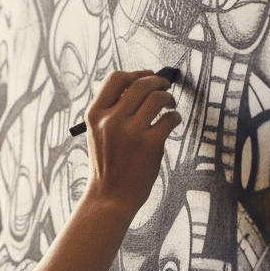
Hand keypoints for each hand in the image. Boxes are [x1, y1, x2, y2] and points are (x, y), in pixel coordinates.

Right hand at [84, 69, 180, 218]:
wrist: (109, 197)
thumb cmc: (108, 165)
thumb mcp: (98, 133)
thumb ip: (113, 111)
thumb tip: (140, 86)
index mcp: (95, 115)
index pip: (116, 78)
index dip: (136, 73)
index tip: (147, 77)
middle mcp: (111, 120)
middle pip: (140, 83)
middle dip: (158, 81)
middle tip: (165, 87)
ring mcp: (131, 132)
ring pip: (157, 97)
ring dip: (168, 98)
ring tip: (169, 106)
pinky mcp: (150, 144)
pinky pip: (170, 118)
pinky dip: (175, 117)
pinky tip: (172, 122)